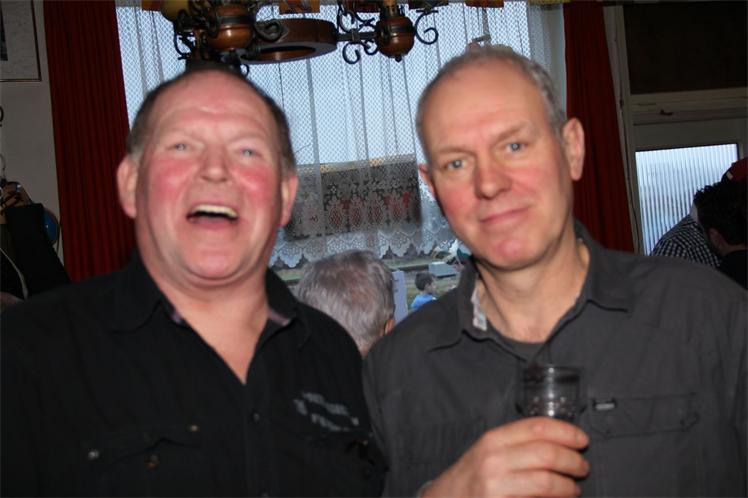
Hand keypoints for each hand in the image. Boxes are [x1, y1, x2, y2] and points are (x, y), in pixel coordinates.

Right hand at [421, 417, 588, 497]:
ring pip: (547, 481)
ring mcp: (496, 484)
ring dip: (568, 485)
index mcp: (493, 439)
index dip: (565, 432)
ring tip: (573, 487)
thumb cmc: (470, 477)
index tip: (581, 439)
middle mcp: (494, 459)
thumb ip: (516, 444)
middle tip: (581, 466)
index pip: (537, 427)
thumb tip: (559, 443)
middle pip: (547, 453)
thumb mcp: (487, 451)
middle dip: (573, 461)